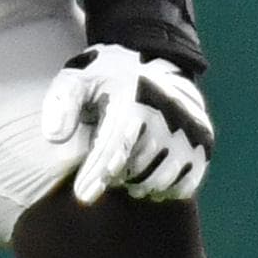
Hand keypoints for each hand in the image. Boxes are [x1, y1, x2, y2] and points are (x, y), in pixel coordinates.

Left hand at [45, 47, 213, 204]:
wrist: (154, 61)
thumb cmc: (107, 77)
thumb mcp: (77, 79)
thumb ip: (61, 104)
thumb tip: (54, 138)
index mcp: (136, 98)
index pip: (116, 147)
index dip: (98, 174)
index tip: (82, 196)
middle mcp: (169, 115)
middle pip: (137, 168)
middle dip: (115, 177)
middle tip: (103, 172)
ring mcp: (190, 131)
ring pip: (161, 179)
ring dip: (138, 185)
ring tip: (123, 175)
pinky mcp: (203, 144)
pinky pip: (186, 184)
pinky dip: (165, 189)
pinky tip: (148, 180)